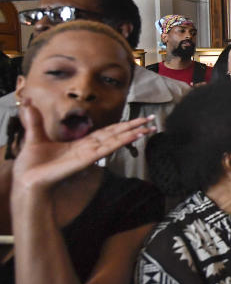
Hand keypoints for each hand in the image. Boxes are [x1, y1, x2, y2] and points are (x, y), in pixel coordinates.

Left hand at [11, 101, 154, 200]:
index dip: (121, 126)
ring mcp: (90, 153)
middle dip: (134, 127)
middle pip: (116, 134)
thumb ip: (34, 121)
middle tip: (151, 121)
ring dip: (133, 133)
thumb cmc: (31, 165)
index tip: (135, 121)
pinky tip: (135, 135)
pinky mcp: (87, 158)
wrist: (27, 180)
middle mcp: (89, 148)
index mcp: (80, 144)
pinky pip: (108, 147)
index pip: (106, 132)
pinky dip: (122, 140)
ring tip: (150, 127)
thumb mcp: (34, 137)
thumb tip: (27, 103)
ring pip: (116, 139)